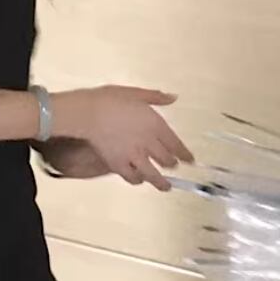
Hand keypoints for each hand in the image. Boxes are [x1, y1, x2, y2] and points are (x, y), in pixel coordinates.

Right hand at [51, 86, 193, 191]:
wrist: (88, 113)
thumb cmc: (110, 99)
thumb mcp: (136, 93)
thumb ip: (156, 97)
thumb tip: (173, 98)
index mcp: (155, 125)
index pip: (176, 144)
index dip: (185, 155)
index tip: (191, 161)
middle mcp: (148, 143)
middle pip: (166, 160)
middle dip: (172, 165)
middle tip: (174, 167)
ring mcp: (134, 156)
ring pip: (153, 175)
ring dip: (161, 182)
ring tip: (166, 187)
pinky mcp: (119, 165)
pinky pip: (132, 178)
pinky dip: (138, 180)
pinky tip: (139, 179)